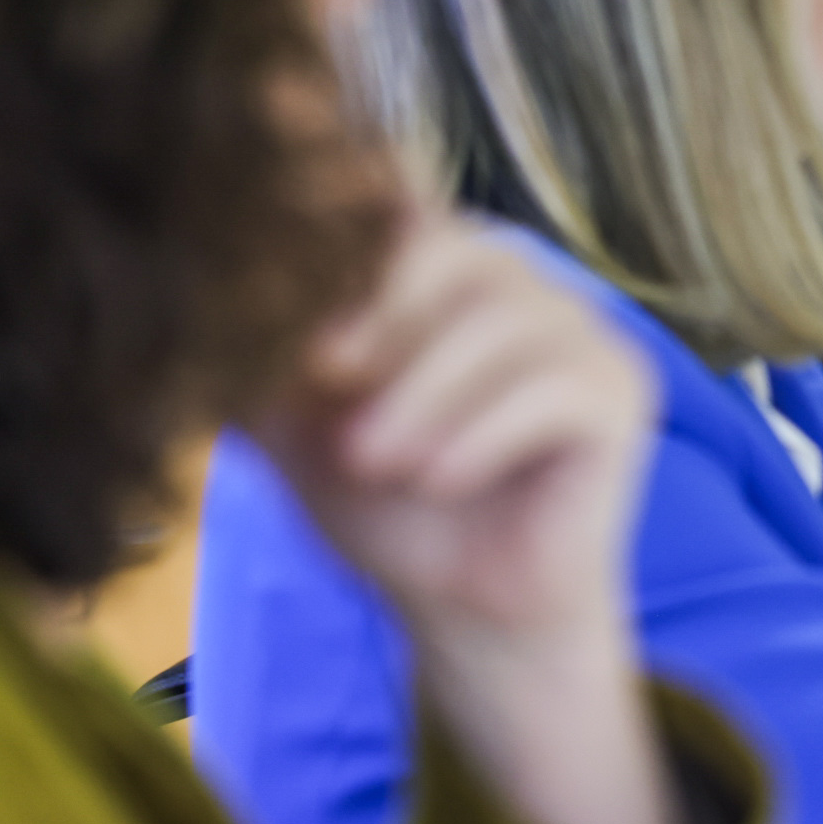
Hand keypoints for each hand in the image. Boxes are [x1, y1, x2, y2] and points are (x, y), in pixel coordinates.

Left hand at [261, 212, 674, 823]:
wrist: (467, 614)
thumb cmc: (388, 508)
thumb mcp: (296, 422)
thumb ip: (257, 354)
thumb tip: (200, 292)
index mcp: (441, 269)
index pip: (396, 209)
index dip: (342, 250)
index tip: (291, 327)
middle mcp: (519, 280)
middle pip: (453, 248)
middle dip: (380, 311)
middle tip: (322, 375)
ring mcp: (581, 328)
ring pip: (504, 320)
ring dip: (423, 390)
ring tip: (371, 457)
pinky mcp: (622, 389)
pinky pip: (555, 386)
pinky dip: (484, 431)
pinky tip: (437, 478)